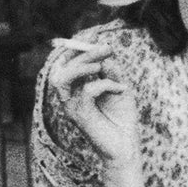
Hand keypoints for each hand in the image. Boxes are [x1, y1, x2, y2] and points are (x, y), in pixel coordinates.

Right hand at [47, 40, 138, 168]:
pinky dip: (106, 84)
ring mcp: (71, 107)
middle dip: (82, 54)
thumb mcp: (119, 87)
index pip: (64, 65)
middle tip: (106, 48)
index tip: (95, 40)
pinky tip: (121, 89)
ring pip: (62, 78)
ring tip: (102, 66)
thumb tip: (104, 51)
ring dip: (82, 66)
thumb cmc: (122, 119)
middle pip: (61, 68)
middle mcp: (69, 98)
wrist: (126, 146)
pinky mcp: (79, 116)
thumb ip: (110, 70)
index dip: (75, 50)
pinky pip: (87, 91)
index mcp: (75, 90)